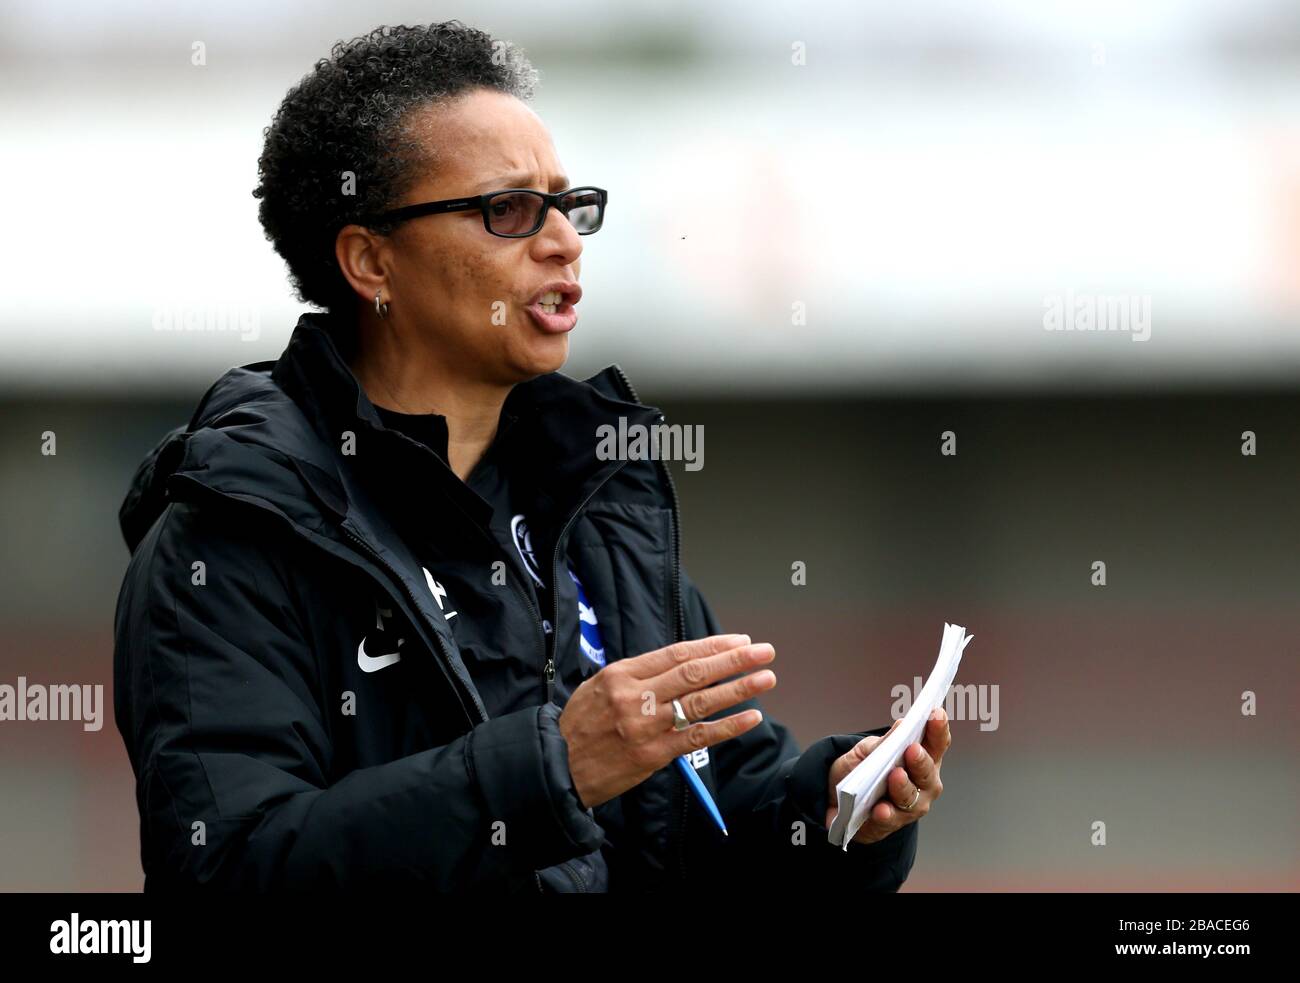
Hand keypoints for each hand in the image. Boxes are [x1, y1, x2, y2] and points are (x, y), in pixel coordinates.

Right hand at [558, 633, 777, 808]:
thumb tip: (680, 665)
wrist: (556, 769)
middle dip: (734, 659)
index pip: (677, 653)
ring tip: (766, 678)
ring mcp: (646, 726)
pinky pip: (698, 737)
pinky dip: (728, 727)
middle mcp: (635, 696)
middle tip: (763, 651)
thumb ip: (637, 676)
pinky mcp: (653, 755)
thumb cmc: (579, 726)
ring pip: (701, 701)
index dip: (712, 645)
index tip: (739, 640)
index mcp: (621, 673)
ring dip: (739, 688)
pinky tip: (751, 717)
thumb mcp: (598, 687)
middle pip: (694, 672)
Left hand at [824, 707, 950, 845]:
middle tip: (912, 749)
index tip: (936, 713)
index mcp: (922, 758)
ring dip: (903, 786)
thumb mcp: (868, 751)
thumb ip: (884, 742)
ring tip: (895, 776)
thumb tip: (902, 725)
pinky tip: (880, 809)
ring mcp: (911, 806)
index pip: (936, 743)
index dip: (938, 728)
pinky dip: (885, 814)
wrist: (838, 800)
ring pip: (912, 797)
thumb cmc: (862, 770)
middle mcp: (924, 783)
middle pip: (927, 771)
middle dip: (920, 760)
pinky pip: (890, 820)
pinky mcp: (892, 824)